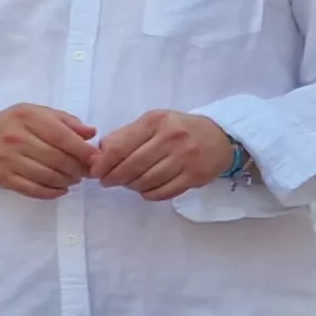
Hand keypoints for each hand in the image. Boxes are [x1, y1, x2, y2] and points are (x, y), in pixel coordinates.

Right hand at [0, 105, 97, 199]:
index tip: (96, 158)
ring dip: (67, 181)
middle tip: (87, 172)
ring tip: (74, 179)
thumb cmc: (13, 125)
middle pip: (57, 158)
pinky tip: (61, 189)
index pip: (62, 136)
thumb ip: (65, 120)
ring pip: (47, 176)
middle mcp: (16, 138)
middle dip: (78, 168)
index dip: (83, 150)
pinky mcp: (4, 178)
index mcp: (28, 117)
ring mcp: (8, 159)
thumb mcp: (36, 113)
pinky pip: (32, 189)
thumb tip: (90, 133)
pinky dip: (51, 192)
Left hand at [91, 110, 237, 200]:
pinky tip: (145, 189)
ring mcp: (185, 158)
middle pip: (131, 167)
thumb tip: (99, 153)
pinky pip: (163, 192)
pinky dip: (149, 194)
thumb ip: (126, 135)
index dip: (103, 164)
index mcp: (156, 121)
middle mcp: (171, 138)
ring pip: (146, 181)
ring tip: (128, 184)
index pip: (120, 147)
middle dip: (114, 178)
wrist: (220, 136)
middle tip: (108, 181)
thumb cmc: (179, 129)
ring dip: (131, 186)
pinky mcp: (195, 176)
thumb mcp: (153, 122)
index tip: (95, 172)